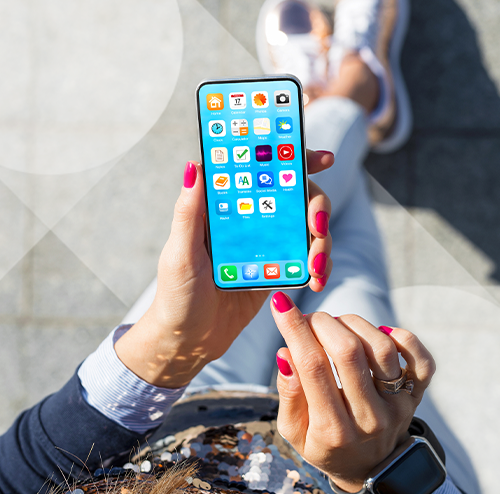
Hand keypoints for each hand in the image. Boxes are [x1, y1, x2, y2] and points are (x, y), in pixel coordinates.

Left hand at [114, 150, 334, 387]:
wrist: (188, 341)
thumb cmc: (176, 296)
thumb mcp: (180, 254)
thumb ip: (189, 212)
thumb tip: (195, 164)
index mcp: (225, 206)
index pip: (263, 171)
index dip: (295, 159)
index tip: (322, 158)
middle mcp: (250, 218)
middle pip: (297, 196)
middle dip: (318, 206)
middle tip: (318, 226)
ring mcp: (267, 244)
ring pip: (309, 228)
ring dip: (322, 242)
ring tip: (317, 268)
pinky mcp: (278, 269)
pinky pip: (307, 258)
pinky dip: (318, 265)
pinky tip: (316, 279)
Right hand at [270, 292, 436, 492]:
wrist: (369, 469)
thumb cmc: (325, 444)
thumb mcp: (295, 431)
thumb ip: (289, 394)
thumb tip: (286, 352)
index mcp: (332, 430)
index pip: (312, 367)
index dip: (295, 329)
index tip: (281, 304)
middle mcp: (369, 418)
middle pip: (348, 352)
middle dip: (323, 323)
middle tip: (311, 320)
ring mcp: (397, 406)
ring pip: (382, 348)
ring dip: (354, 324)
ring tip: (338, 326)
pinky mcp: (417, 396)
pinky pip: (421, 360)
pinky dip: (402, 337)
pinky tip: (379, 333)